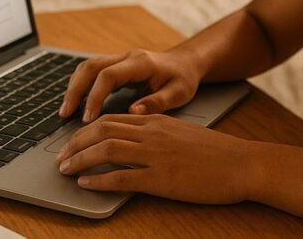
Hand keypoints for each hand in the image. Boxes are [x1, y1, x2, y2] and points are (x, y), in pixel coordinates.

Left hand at [55, 114, 259, 203]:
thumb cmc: (216, 153)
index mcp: (156, 121)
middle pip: (102, 129)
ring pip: (106, 149)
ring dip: (80, 159)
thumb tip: (131, 145)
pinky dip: (99, 180)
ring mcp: (156, 155)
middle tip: (61, 157)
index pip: (110, 118)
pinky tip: (87, 185)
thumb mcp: (181, 134)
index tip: (72, 142)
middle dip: (75, 143)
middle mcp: (152, 133)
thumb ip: (156, 135)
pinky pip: (122, 176)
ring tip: (66, 170)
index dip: (85, 130)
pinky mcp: (162, 178)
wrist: (241, 163)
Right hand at [59, 48, 201, 122]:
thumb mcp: (178, 93)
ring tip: (65, 111)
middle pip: (91, 66)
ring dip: (74, 87)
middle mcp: (126, 57)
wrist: (186, 62)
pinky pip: (92, 71)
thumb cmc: (183, 79)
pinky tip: (75, 103)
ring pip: (87, 66)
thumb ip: (157, 101)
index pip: (109, 75)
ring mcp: (119, 59)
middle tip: (65, 114)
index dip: (95, 96)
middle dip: (75, 90)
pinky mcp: (116, 65)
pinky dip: (80, 85)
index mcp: (140, 63)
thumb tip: (132, 111)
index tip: (88, 118)